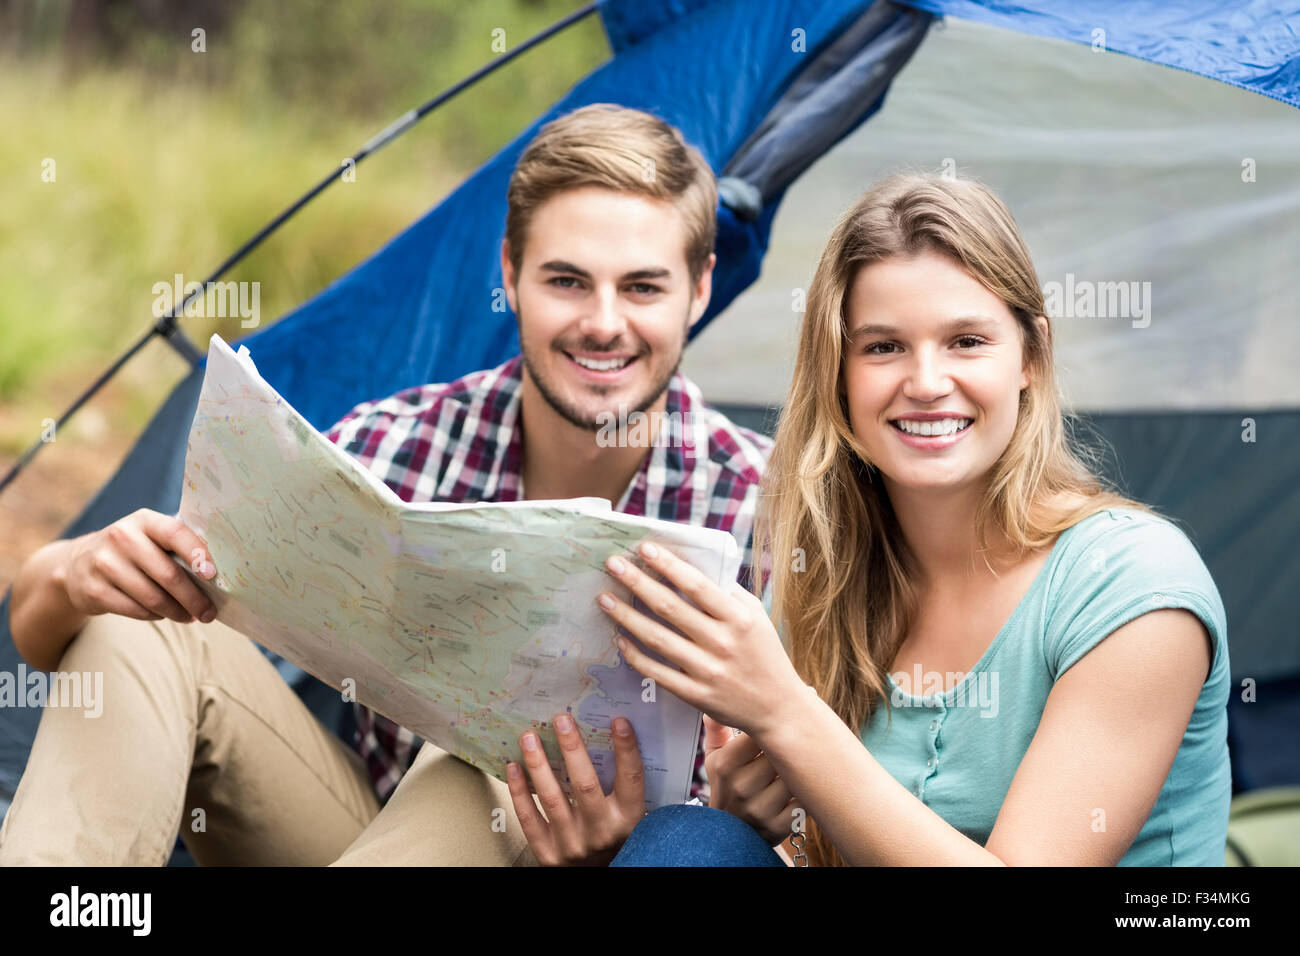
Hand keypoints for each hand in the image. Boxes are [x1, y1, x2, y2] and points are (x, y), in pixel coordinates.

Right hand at [56, 508, 217, 623]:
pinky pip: (135, 610)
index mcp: (144, 520)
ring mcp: (104, 564)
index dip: (197, 553)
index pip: (175, 533)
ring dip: (177, 612)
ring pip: (153, 597)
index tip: (213, 575)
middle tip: (209, 613)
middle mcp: (121, 537)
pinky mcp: (94, 590)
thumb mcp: (151, 538)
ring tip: (190, 617)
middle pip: (167, 574)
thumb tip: (220, 572)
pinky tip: (163, 615)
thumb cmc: (133, 552)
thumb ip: (180, 546)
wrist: (76, 566)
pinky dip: (154, 616)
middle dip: (193, 598)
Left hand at [505, 714, 645, 865]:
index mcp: (628, 819)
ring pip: (553, 799)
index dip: (626, 749)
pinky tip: (514, 767)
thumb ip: (621, 783)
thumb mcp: (628, 814)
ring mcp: (573, 844)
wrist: (599, 875)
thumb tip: (611, 732)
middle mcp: (602, 832)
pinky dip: (520, 791)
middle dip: (572, 749)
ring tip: (529, 737)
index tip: (618, 721)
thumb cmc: (614, 837)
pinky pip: (530, 818)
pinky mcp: (548, 854)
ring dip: (538, 764)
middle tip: (561, 720)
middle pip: (585, 785)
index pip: (631, 779)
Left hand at [597, 541, 806, 739]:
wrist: (779, 708)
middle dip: (637, 582)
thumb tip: (690, 568)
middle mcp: (722, 642)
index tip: (644, 548)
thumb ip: (727, 594)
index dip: (669, 565)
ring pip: (657, 639)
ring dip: (626, 616)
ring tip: (604, 599)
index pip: (697, 585)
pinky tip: (620, 639)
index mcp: (739, 618)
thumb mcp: (756, 617)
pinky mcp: (696, 695)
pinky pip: (658, 672)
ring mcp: (708, 671)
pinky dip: (636, 655)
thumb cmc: (765, 654)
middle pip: (670, 608)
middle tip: (613, 564)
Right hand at [703, 715, 802, 846]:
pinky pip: (805, 800)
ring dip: (804, 767)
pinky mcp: (779, 827)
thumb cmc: (728, 789)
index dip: (777, 722)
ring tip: (807, 757)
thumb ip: (716, 728)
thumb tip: (714, 701)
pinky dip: (808, 792)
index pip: (760, 733)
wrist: (730, 835)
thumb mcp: (715, 760)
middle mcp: (741, 786)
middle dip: (795, 742)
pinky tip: (804, 785)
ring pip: (796, 775)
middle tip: (809, 728)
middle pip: (782, 753)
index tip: (788, 712)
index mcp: (725, 764)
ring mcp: (760, 809)